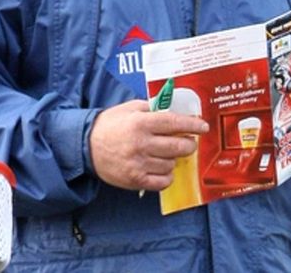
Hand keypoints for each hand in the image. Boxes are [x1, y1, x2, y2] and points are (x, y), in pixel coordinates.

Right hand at [89, 99, 208, 191]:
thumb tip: (176, 112)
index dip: (192, 125)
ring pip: (171, 164)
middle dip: (189, 144)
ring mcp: (138, 164)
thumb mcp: (129, 109)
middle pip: (178, 146)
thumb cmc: (110, 125)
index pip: (173, 123)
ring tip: (166, 154)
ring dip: (173, 159)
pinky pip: (163, 181)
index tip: (203, 127)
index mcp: (140, 123)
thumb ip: (152, 109)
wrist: (86, 147)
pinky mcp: (135, 180)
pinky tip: (162, 168)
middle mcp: (140, 144)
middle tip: (189, 142)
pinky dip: (167, 176)